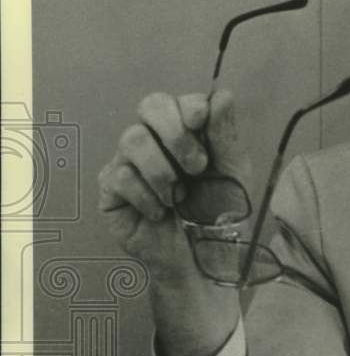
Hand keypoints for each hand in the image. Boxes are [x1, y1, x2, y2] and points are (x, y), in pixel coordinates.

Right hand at [98, 89, 247, 279]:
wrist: (202, 261)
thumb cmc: (219, 215)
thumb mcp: (233, 174)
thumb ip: (226, 135)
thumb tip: (222, 94)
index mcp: (185, 132)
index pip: (175, 100)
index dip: (187, 107)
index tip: (201, 123)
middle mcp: (154, 141)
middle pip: (149, 106)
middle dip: (175, 133)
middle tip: (197, 167)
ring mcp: (128, 163)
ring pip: (132, 139)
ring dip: (164, 171)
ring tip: (180, 198)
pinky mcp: (110, 191)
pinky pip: (119, 176)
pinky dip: (147, 197)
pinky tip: (160, 213)